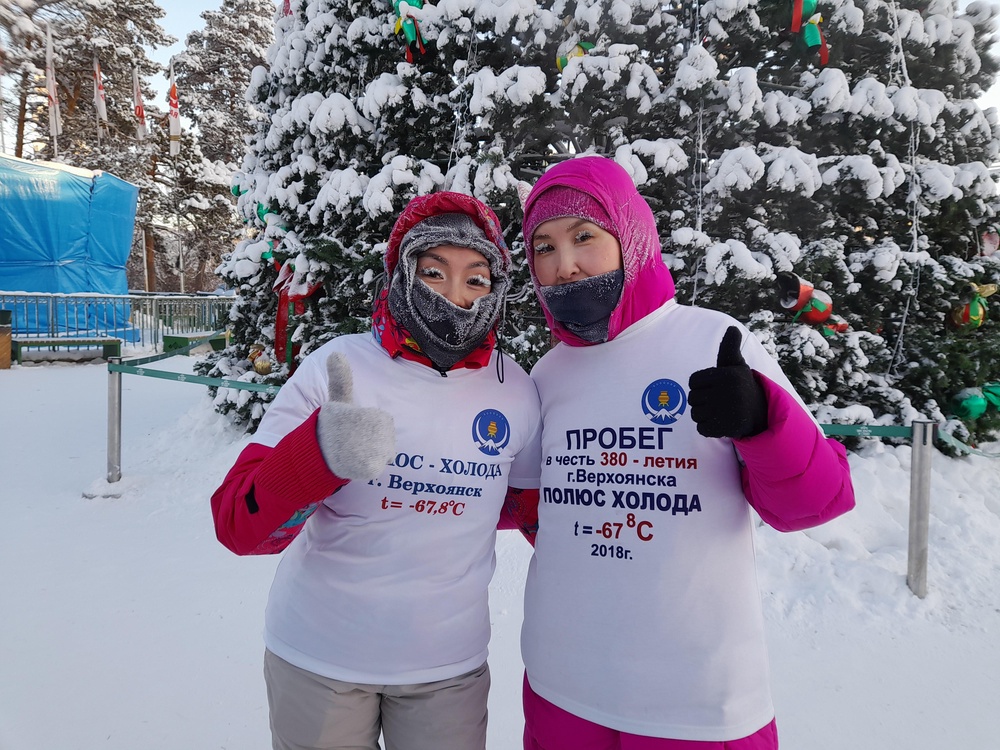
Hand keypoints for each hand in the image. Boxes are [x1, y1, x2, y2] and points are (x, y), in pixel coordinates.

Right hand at [316, 353, 394, 480]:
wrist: (317, 456)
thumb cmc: (332, 427)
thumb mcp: (337, 402)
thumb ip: (340, 380)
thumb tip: (336, 353)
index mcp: (364, 414)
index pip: (384, 421)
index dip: (370, 425)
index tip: (352, 426)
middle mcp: (370, 432)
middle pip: (387, 436)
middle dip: (375, 439)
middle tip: (354, 440)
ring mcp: (371, 451)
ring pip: (387, 451)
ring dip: (375, 452)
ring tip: (355, 451)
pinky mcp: (371, 468)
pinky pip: (381, 465)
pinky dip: (372, 465)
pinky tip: (357, 462)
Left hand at [688, 326, 767, 438]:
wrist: (760, 412)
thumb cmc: (740, 386)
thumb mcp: (735, 366)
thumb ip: (729, 348)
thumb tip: (732, 328)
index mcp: (727, 375)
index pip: (692, 382)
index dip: (700, 386)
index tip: (714, 387)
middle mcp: (729, 392)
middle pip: (692, 399)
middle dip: (701, 401)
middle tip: (719, 401)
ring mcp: (729, 411)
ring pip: (695, 414)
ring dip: (704, 415)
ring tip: (720, 411)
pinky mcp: (728, 428)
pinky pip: (701, 429)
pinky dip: (708, 428)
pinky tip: (720, 423)